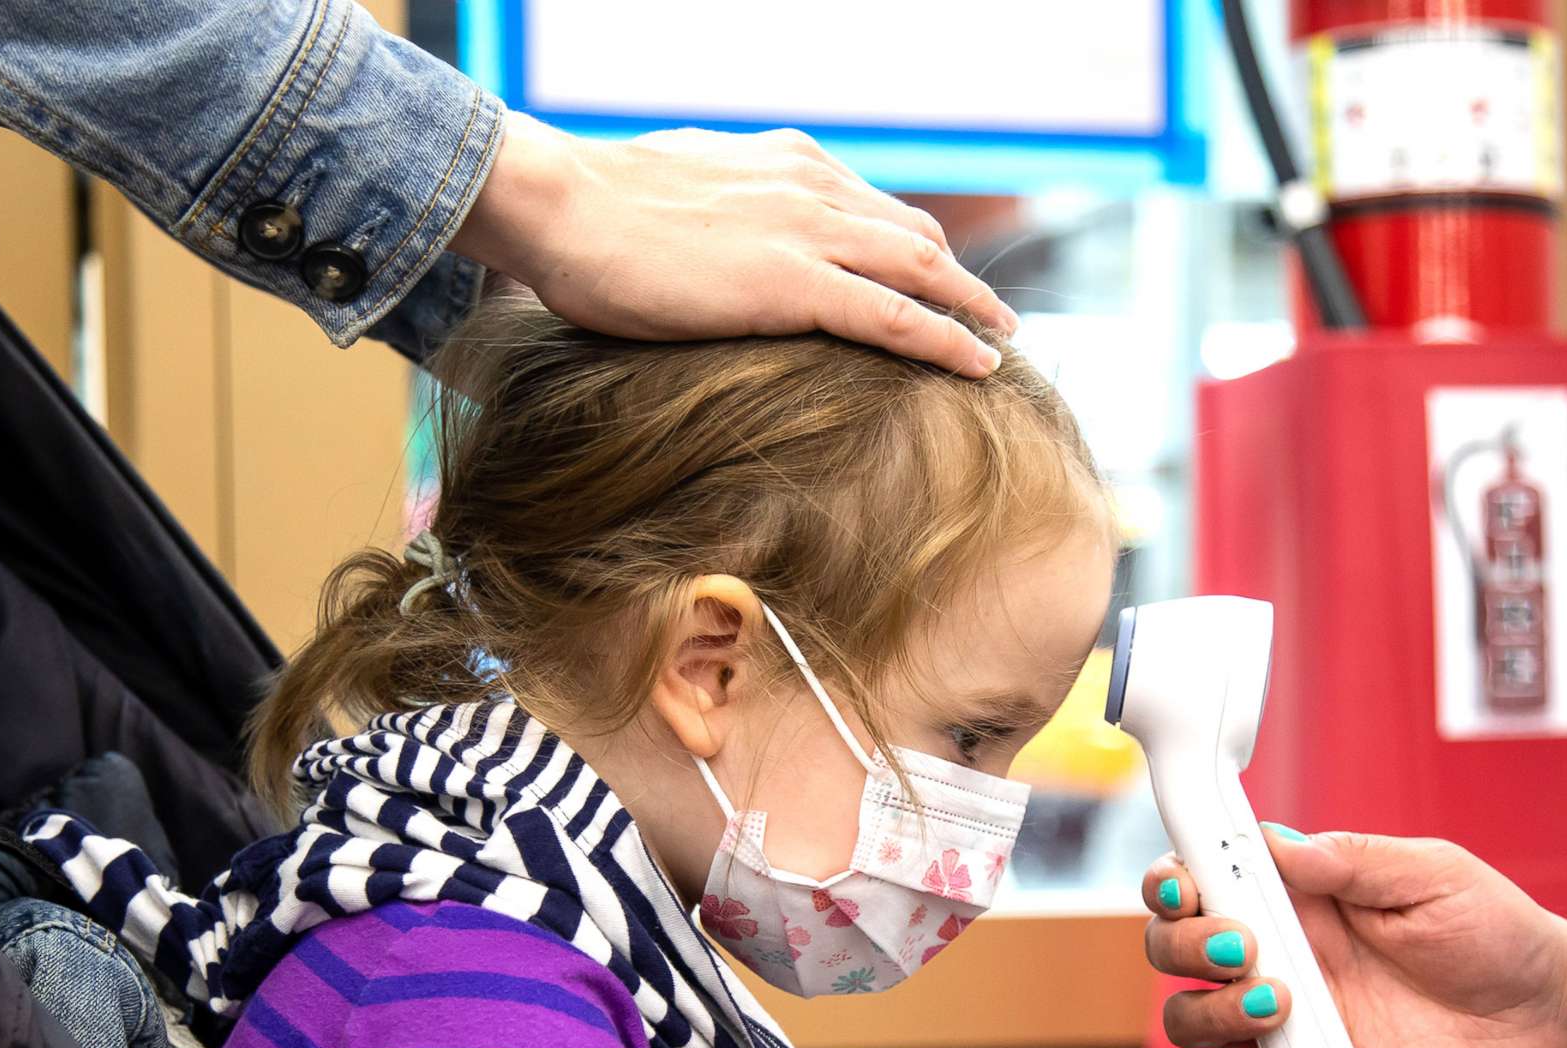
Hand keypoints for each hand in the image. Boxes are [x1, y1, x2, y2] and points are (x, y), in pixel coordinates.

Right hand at [453, 114, 1016, 376]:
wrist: (562, 204)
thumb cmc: (595, 210)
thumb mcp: (677, 192)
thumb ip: (720, 212)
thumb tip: (713, 241)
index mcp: (785, 162)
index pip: (872, 205)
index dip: (913, 244)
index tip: (937, 275)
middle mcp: (812, 186)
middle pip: (914, 234)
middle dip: (960, 278)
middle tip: (994, 316)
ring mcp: (809, 233)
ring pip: (922, 271)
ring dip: (972, 310)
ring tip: (1003, 343)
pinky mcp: (796, 285)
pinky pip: (896, 317)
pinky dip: (947, 342)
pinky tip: (979, 366)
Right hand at [1143, 829, 1566, 1047]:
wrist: (1549, 1021)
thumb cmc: (1496, 935)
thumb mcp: (1435, 874)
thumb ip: (1355, 859)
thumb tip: (1273, 843)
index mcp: (1295, 901)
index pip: (1200, 881)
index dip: (1171, 881)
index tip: (1189, 886)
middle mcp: (1277, 961)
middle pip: (1173, 951)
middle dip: (1183, 945)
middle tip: (1246, 947)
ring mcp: (1287, 1031)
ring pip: (1191, 1023)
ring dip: (1211, 1013)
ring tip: (1285, 1005)